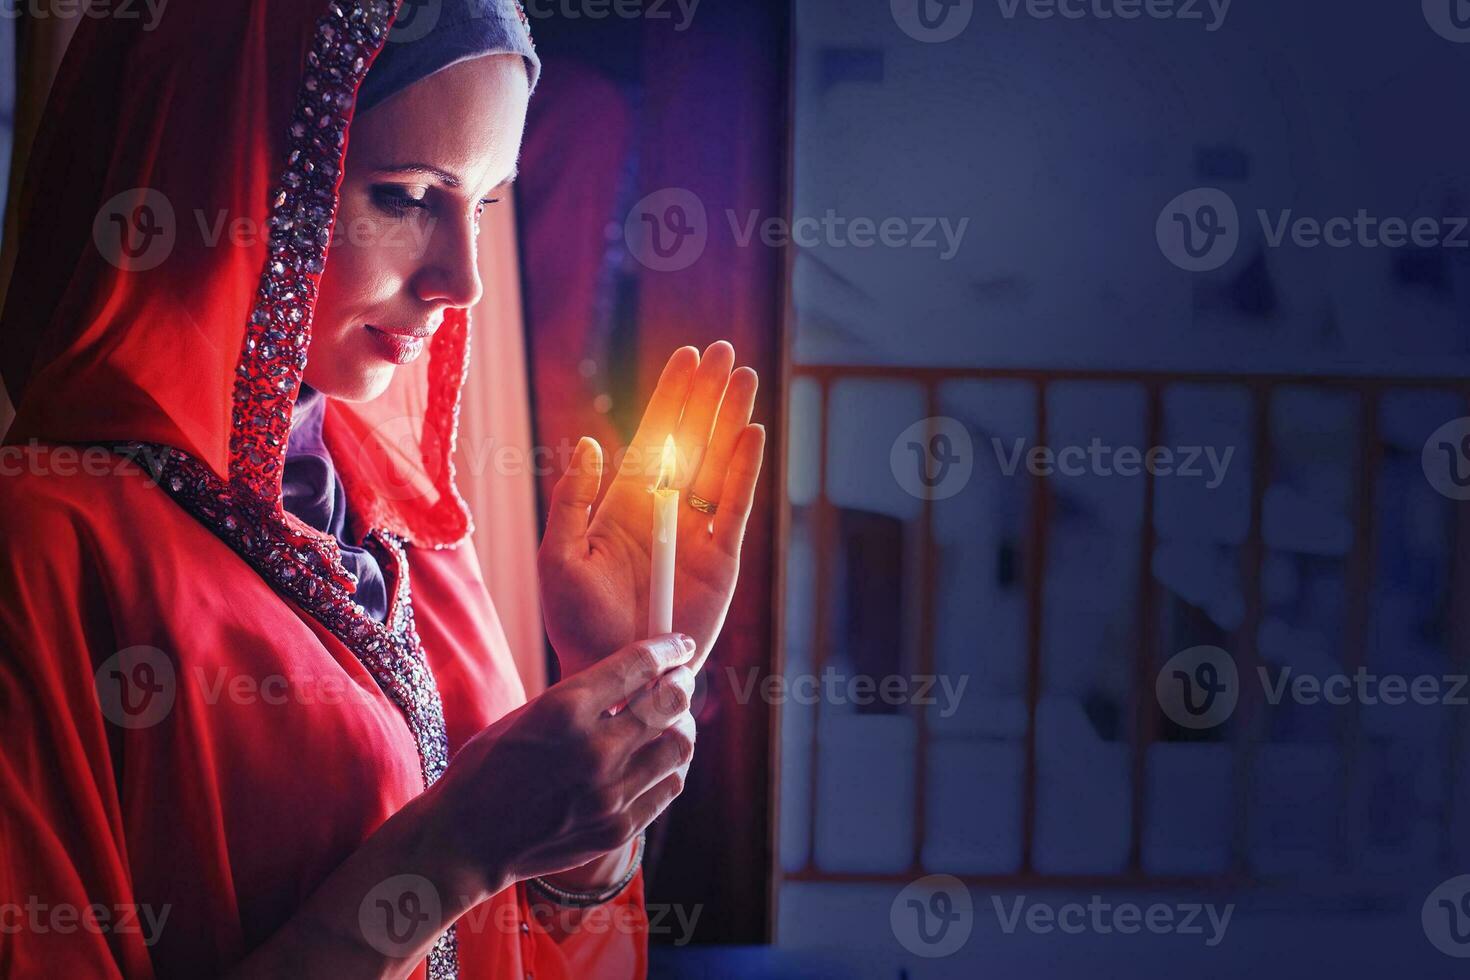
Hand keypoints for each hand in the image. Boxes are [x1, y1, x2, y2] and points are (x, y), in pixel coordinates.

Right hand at [422, 635, 698, 899]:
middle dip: (681, 684)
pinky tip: (661, 759)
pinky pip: (669, 786)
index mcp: (564, 710)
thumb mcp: (527, 715)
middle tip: (681, 679)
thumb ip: (582, 698)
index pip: (638, 665)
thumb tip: (637, 680)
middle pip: (669, 704)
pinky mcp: (618, 829)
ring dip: (681, 726)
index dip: (668, 649)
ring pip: (678, 747)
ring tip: (673, 721)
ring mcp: (609, 794)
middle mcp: (593, 750)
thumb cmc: (488, 769)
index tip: (680, 644)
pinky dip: (671, 766)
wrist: (467, 842)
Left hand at [539, 342, 765, 675]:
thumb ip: (572, 500)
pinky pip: (734, 506)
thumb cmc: (577, 624)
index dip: (671, 396)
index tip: (687, 356)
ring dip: (731, 419)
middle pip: (692, 439)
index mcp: (625, 504)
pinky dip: (744, 470)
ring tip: (745, 376)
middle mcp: (665, 510)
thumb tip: (590, 444)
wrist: (614, 675)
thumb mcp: (558, 558)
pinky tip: (751, 433)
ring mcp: (695, 533)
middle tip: (725, 350)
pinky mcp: (720, 560)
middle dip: (707, 394)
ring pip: (718, 462)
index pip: (653, 437)